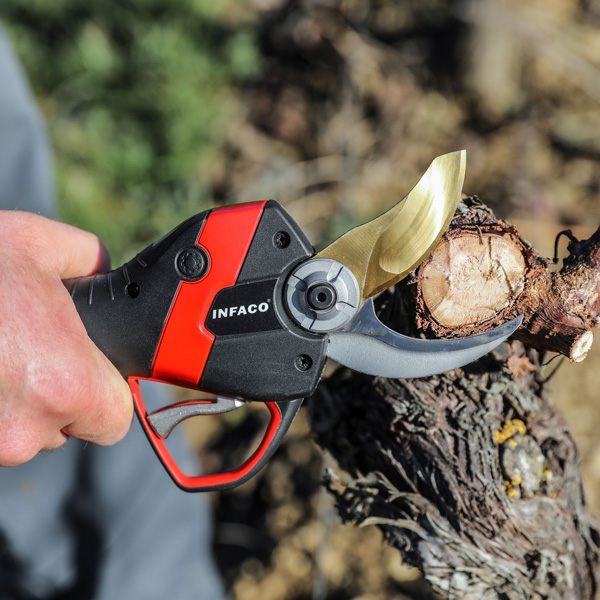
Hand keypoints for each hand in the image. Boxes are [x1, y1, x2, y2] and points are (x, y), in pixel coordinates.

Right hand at [0, 211, 132, 465]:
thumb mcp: (36, 243)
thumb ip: (87, 259)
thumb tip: (100, 269)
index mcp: (69, 385)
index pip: (115, 420)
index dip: (104, 394)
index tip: (88, 370)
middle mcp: (28, 429)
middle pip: (65, 428)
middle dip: (55, 396)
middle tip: (29, 351)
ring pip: (18, 433)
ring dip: (11, 404)